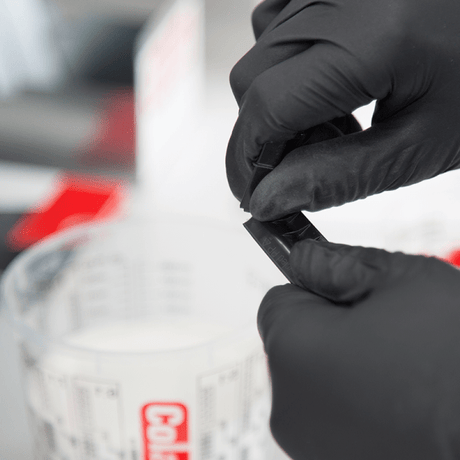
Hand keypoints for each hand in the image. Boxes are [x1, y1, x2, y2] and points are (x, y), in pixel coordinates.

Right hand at [226, 0, 459, 219]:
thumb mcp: (421, 145)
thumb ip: (338, 176)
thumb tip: (271, 198)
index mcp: (370, 39)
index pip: (265, 107)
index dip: (247, 161)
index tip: (254, 194)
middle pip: (250, 80)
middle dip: (262, 136)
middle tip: (304, 162)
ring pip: (260, 53)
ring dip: (277, 102)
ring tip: (334, 118)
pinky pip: (278, 21)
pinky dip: (288, 65)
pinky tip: (328, 80)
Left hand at [258, 240, 459, 458]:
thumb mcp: (400, 280)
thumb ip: (337, 263)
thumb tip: (303, 258)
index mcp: (293, 350)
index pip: (279, 301)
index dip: (315, 291)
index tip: (350, 293)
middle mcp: (288, 407)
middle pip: (295, 344)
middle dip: (330, 329)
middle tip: (388, 331)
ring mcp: (312, 449)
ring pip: (316, 382)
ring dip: (346, 369)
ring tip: (404, 371)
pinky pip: (336, 418)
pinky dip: (359, 406)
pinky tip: (404, 405)